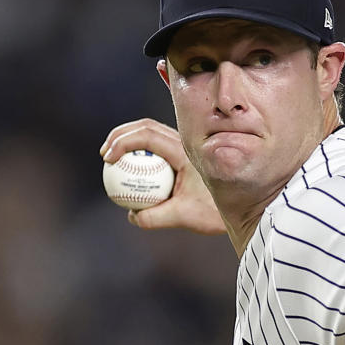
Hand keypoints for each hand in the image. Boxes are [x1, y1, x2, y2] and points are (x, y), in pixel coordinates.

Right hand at [100, 119, 225, 234]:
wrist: (240, 206)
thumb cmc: (214, 211)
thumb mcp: (185, 216)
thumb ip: (157, 217)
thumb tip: (132, 216)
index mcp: (185, 151)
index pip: (148, 135)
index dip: (123, 141)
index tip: (108, 158)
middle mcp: (184, 143)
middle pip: (145, 126)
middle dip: (120, 135)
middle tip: (104, 155)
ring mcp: (183, 147)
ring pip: (150, 134)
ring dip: (128, 140)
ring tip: (110, 159)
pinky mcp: (181, 155)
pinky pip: (155, 149)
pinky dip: (138, 154)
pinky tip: (127, 172)